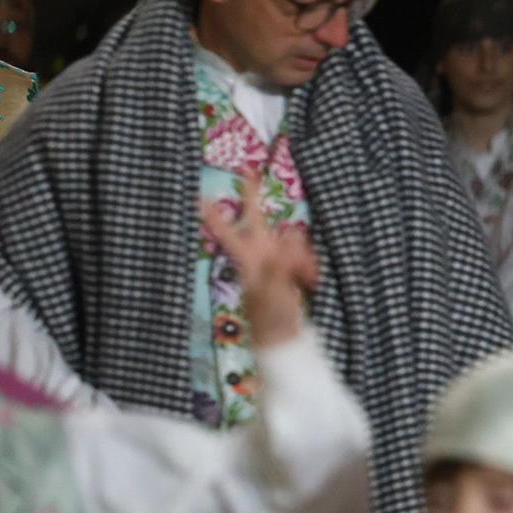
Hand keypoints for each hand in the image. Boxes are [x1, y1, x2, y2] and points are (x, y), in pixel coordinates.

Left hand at [203, 175, 318, 348]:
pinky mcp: (292, 271)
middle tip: (248, 171)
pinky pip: (304, 256)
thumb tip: (293, 233)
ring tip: (309, 280)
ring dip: (303, 256)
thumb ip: (282, 262)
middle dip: (253, 199)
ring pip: (291, 241)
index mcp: (248, 262)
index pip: (227, 233)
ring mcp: (276, 262)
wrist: (286, 341)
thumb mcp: (273, 290)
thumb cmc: (271, 319)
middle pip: (256, 220)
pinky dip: (310, 267)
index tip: (199, 197)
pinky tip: (312, 282)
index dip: (215, 216)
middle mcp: (259, 256)